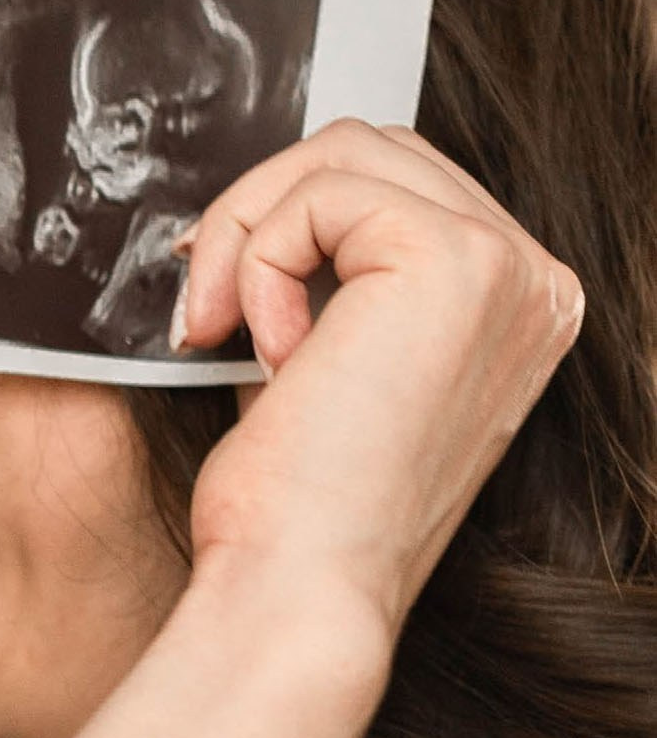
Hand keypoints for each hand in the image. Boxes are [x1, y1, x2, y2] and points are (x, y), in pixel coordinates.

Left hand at [175, 118, 582, 636]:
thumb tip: (269, 208)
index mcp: (517, 309)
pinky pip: (321, 193)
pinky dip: (261, 260)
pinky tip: (268, 352)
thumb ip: (335, 280)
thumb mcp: (329, 367)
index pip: (399, 186)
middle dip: (263, 214)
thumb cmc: (300, 512)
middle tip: (204, 310)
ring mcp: (506, 267)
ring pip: (342, 154)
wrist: (301, 588)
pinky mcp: (451, 259)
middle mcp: (533, 283)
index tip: (221, 294)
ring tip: (227, 331)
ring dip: (252, 234)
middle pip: (374, 149)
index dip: (292, 220)